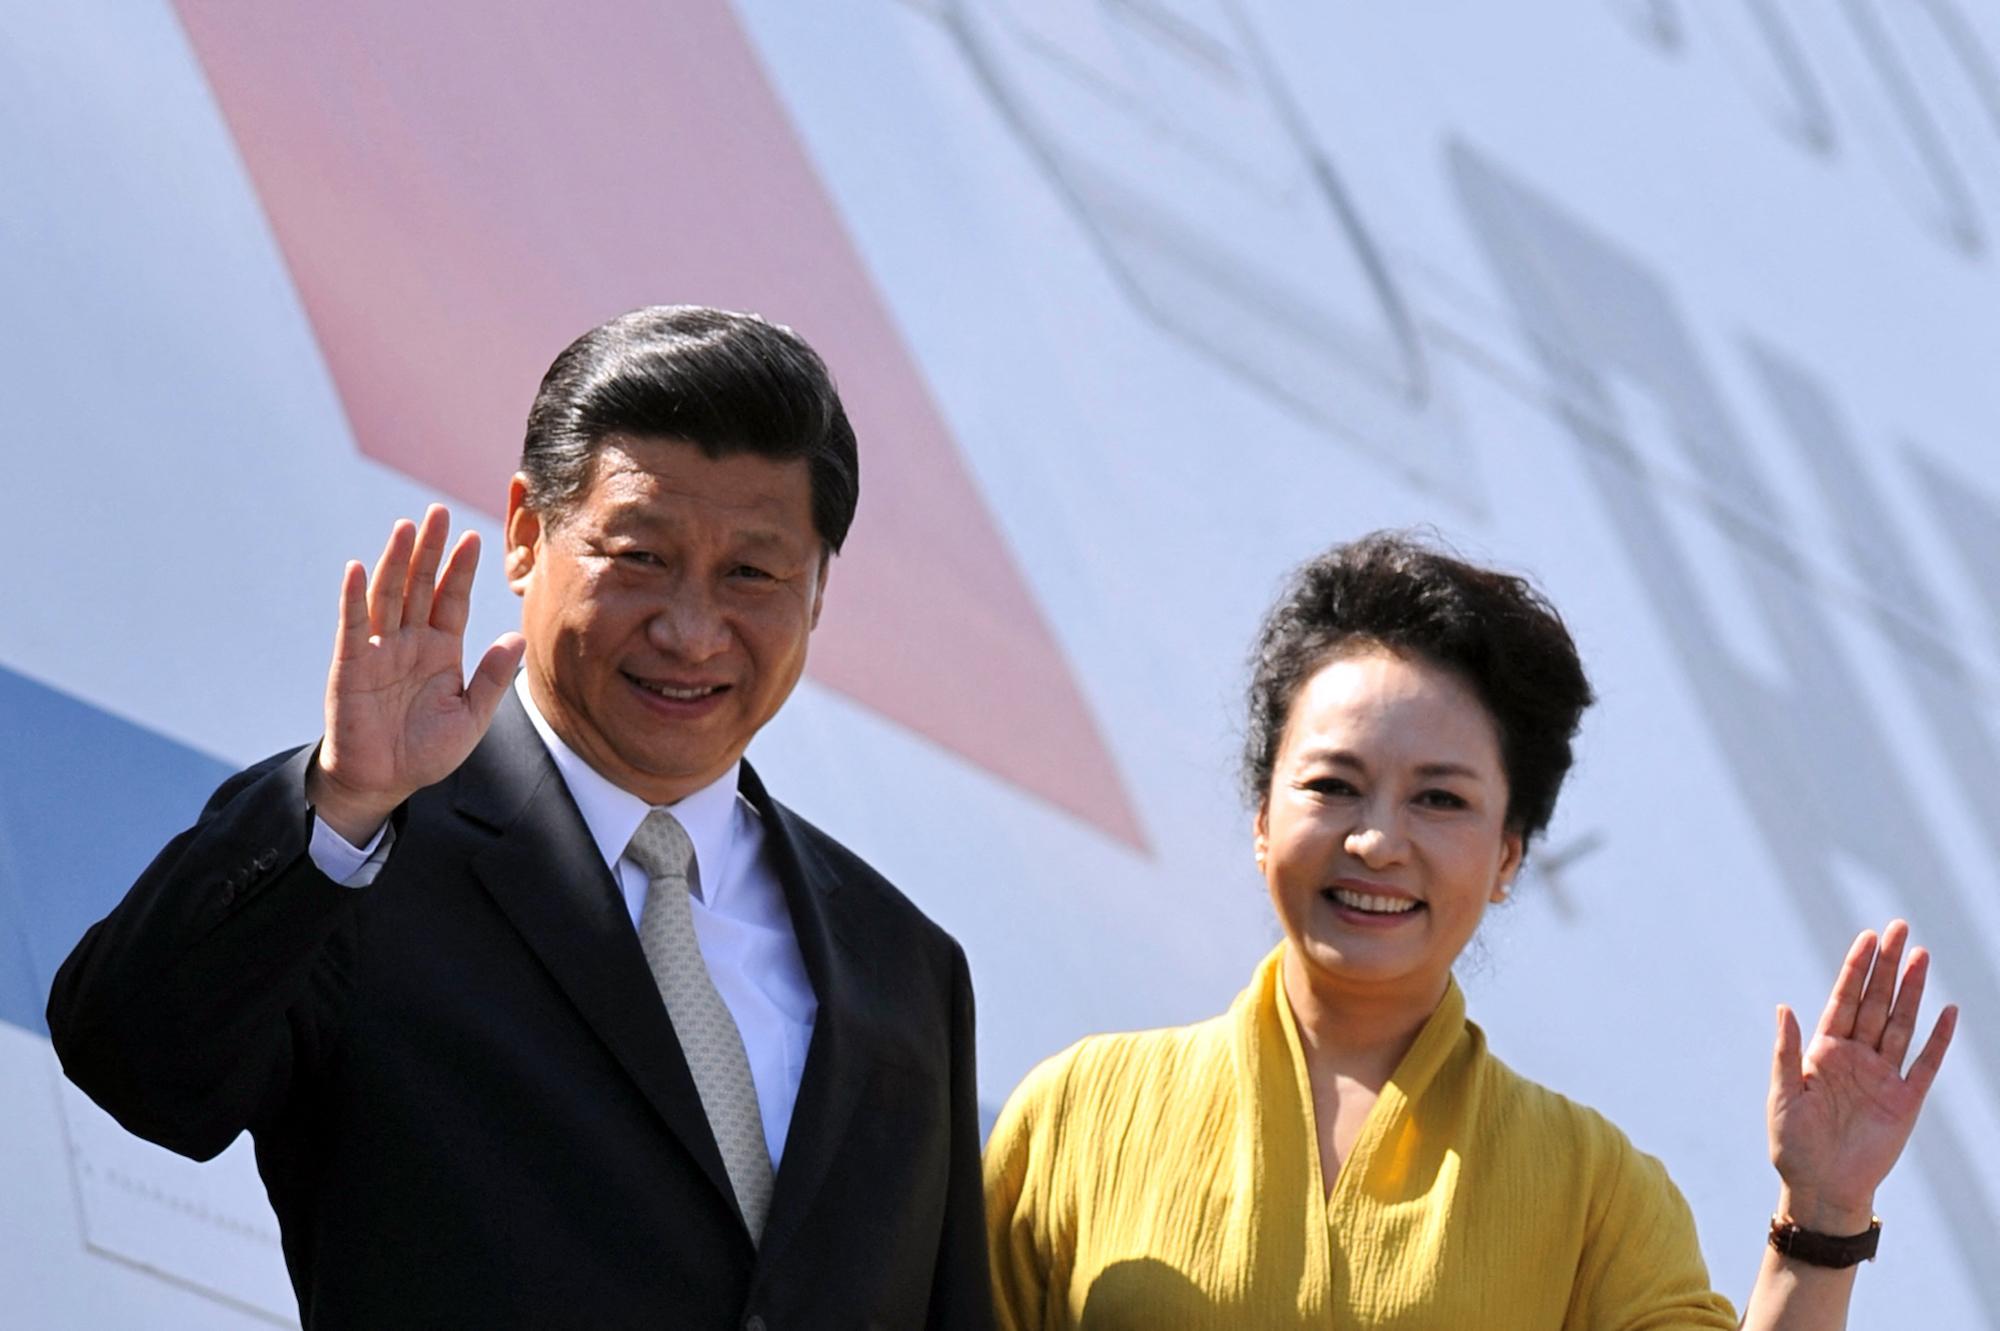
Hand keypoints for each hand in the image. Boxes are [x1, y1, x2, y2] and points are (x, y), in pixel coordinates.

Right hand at [309, 505, 525, 842]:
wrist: (383, 782)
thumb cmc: (426, 751)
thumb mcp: (471, 716)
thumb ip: (492, 677)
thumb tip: (518, 637)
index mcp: (441, 650)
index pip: (453, 600)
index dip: (461, 570)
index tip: (474, 536)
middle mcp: (410, 642)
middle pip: (420, 586)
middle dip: (429, 550)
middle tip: (437, 512)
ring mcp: (379, 649)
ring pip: (389, 596)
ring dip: (396, 562)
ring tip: (406, 528)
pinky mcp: (351, 665)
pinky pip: (353, 625)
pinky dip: (354, 597)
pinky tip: (359, 569)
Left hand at [1766, 919, 1956, 1231]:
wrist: (1821, 1186)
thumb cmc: (1793, 1142)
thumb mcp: (1782, 1094)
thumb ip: (1785, 1050)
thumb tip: (1783, 1006)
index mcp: (1823, 1050)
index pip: (1843, 999)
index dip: (1856, 968)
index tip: (1868, 936)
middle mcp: (1855, 1056)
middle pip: (1876, 1002)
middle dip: (1887, 966)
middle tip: (1900, 929)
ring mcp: (1882, 1076)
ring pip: (1901, 1024)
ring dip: (1911, 991)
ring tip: (1922, 956)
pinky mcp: (1905, 1101)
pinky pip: (1924, 1064)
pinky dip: (1937, 1039)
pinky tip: (1947, 1011)